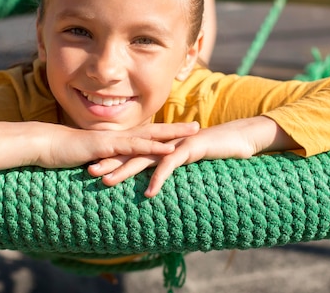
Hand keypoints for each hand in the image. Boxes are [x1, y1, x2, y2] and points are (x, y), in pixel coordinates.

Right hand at [35, 121, 200, 168]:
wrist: (47, 146)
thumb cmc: (64, 153)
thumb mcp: (89, 160)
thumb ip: (102, 163)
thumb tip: (109, 172)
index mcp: (116, 140)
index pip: (145, 135)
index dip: (164, 133)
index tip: (182, 132)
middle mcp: (118, 136)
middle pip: (153, 131)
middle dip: (176, 129)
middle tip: (198, 126)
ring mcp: (114, 140)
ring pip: (149, 136)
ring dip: (172, 134)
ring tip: (191, 134)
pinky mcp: (107, 146)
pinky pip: (133, 147)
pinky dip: (152, 147)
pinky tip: (167, 149)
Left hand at [88, 116, 299, 196]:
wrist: (240, 138)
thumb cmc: (215, 152)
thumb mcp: (189, 164)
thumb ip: (173, 169)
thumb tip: (158, 184)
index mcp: (161, 146)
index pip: (132, 152)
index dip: (113, 160)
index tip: (93, 169)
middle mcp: (164, 143)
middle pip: (131, 153)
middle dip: (109, 163)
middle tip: (89, 172)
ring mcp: (176, 145)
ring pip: (145, 158)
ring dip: (125, 170)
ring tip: (107, 183)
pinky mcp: (190, 149)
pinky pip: (170, 165)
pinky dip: (158, 179)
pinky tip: (148, 193)